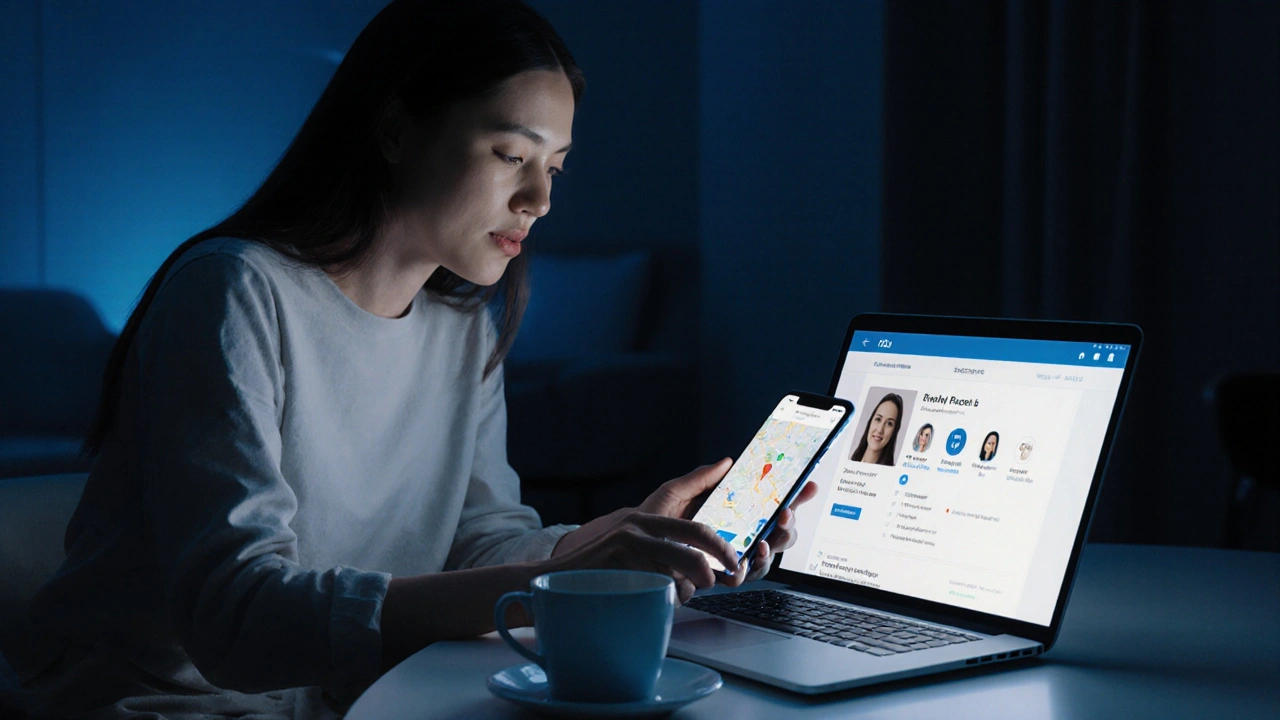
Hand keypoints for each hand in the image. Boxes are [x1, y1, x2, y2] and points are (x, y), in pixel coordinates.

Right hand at [547, 510, 740, 603]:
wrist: (551, 581)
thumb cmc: (598, 573)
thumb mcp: (630, 550)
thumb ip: (661, 553)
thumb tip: (701, 572)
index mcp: (644, 521)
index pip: (695, 528)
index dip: (720, 545)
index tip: (734, 560)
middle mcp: (638, 528)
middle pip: (695, 546)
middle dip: (713, 565)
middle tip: (719, 577)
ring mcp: (628, 546)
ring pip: (679, 573)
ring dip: (682, 591)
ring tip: (670, 595)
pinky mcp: (620, 566)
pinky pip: (658, 589)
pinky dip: (661, 601)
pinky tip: (647, 601)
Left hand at [636, 459, 820, 584]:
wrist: (628, 547)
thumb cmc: (653, 520)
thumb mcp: (675, 492)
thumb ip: (701, 478)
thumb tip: (727, 461)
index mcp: (734, 513)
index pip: (770, 504)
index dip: (793, 496)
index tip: (808, 486)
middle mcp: (738, 536)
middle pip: (778, 533)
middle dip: (788, 524)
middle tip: (784, 515)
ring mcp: (730, 556)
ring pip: (765, 556)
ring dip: (771, 548)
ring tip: (763, 540)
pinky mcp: (717, 574)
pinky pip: (742, 575)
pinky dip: (747, 568)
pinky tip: (744, 559)